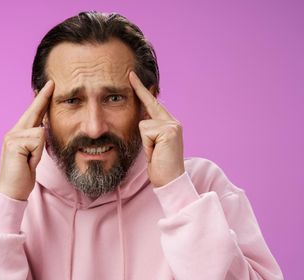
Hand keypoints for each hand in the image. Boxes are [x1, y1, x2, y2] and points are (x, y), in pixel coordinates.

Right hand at [0, 80, 53, 199]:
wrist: (12, 191)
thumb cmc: (22, 176)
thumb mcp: (32, 155)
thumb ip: (35, 140)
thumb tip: (43, 127)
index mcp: (18, 134)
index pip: (33, 114)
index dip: (41, 100)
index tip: (49, 86)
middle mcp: (13, 132)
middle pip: (33, 112)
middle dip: (43, 98)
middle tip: (52, 82)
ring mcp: (12, 136)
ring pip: (39, 132)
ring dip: (39, 151)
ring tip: (29, 162)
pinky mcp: (14, 143)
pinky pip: (37, 140)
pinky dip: (36, 154)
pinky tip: (26, 162)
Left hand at [129, 71, 184, 186]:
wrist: (170, 182)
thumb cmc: (160, 167)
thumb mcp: (152, 146)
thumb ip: (149, 130)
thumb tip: (139, 117)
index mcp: (170, 124)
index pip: (153, 104)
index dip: (142, 90)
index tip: (132, 75)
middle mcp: (173, 122)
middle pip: (148, 106)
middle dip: (140, 90)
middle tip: (130, 74)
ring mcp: (172, 125)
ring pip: (143, 124)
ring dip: (145, 142)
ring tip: (154, 153)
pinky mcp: (169, 130)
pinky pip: (145, 131)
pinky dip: (147, 145)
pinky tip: (156, 153)